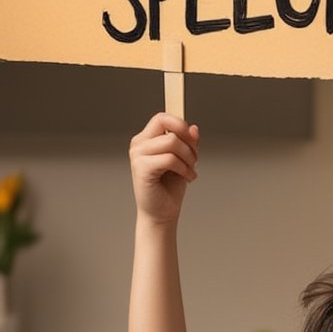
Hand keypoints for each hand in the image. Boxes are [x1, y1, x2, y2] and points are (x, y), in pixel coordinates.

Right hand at [129, 112, 198, 229]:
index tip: (193, 138)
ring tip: (191, 170)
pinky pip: (170, 159)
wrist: (161, 214)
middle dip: (187, 140)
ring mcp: (138, 155)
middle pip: (167, 124)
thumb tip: (194, 129)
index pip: (162, 118)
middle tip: (194, 157)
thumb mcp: (184, 160)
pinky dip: (184, 168)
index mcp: (146, 139)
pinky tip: (187, 177)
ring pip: (172, 142)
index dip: (180, 123)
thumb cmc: (170, 188)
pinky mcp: (142, 168)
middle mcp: (139, 144)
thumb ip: (187, 143)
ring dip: (189, 157)